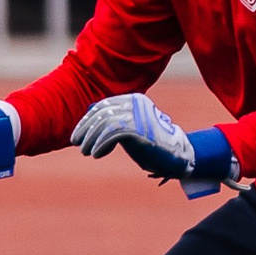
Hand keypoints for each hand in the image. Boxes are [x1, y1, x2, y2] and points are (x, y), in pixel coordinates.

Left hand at [70, 94, 236, 198]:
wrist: (178, 155)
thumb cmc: (153, 144)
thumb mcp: (131, 128)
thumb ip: (116, 120)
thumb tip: (90, 115)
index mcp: (134, 99)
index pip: (103, 105)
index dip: (87, 120)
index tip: (77, 134)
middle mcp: (136, 103)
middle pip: (102, 113)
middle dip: (85, 129)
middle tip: (77, 143)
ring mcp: (138, 114)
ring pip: (105, 123)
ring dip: (91, 139)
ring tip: (85, 151)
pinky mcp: (139, 128)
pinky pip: (112, 133)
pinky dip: (101, 144)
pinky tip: (96, 154)